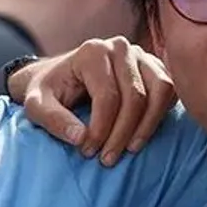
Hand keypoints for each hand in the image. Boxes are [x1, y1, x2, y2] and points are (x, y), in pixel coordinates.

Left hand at [7, 37, 175, 164]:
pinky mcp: (154, 66)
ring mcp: (141, 55)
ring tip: (130, 150)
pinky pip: (170, 90)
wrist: (59, 77)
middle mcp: (120, 47)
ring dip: (148, 126)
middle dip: (122, 134)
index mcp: (92, 52)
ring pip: (160, 91)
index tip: (88, 152)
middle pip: (135, 97)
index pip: (107, 97)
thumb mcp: (35, 106)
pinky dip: (162, 113)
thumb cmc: (48, 92)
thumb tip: (80, 138)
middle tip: (107, 159)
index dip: (101, 130)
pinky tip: (143, 134)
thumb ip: (52, 120)